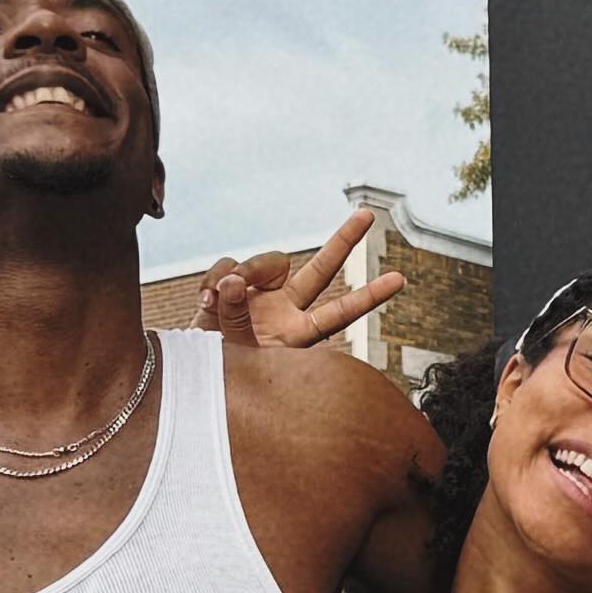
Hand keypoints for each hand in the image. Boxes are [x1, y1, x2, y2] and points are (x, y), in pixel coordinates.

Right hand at [195, 214, 408, 353]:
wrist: (192, 371)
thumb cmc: (221, 378)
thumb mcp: (234, 356)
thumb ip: (237, 318)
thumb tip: (236, 279)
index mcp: (297, 335)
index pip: (339, 313)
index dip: (368, 297)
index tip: (399, 279)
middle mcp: (286, 310)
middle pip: (321, 269)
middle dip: (343, 241)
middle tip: (367, 214)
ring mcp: (262, 294)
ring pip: (268, 261)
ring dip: (244, 271)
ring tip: (217, 300)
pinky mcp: (234, 283)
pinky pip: (229, 265)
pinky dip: (213, 279)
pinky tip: (206, 300)